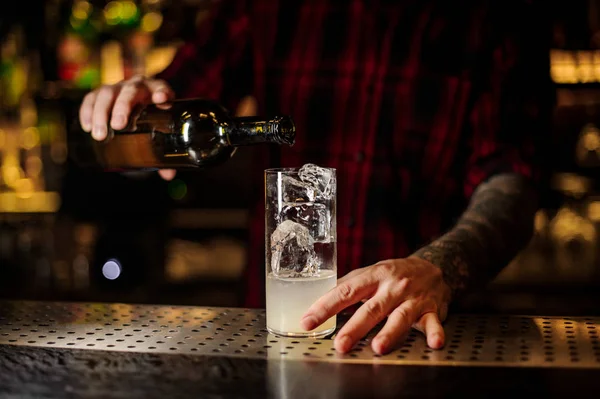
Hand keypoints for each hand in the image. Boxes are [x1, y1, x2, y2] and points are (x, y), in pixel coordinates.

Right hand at [78, 75, 176, 179]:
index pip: (162, 88)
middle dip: (122, 107)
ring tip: (99, 134)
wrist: (138, 104)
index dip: (162, 93)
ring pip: (107, 93)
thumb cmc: (153, 118)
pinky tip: (86, 126)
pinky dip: (87, 110)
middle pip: (130, 91)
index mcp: (157, 92)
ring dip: (100, 113)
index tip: (160, 99)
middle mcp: (138, 86)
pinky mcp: (102, 92)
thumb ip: (165, 152)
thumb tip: (168, 175)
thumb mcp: (161, 130)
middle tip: (117, 126)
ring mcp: (118, 87)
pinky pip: (91, 97)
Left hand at [300, 257, 450, 354]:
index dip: (325, 306)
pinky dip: (435, 332)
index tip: (308, 321)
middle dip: (355, 327)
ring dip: (390, 332)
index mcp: (373, 276)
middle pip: (371, 308)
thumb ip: (348, 285)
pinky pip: (434, 322)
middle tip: (340, 344)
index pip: (345, 291)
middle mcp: (392, 287)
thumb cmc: (395, 273)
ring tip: (377, 347)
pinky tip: (434, 343)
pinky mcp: (432, 310)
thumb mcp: (371, 272)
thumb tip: (317, 298)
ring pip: (400, 317)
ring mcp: (413, 299)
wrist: (434, 267)